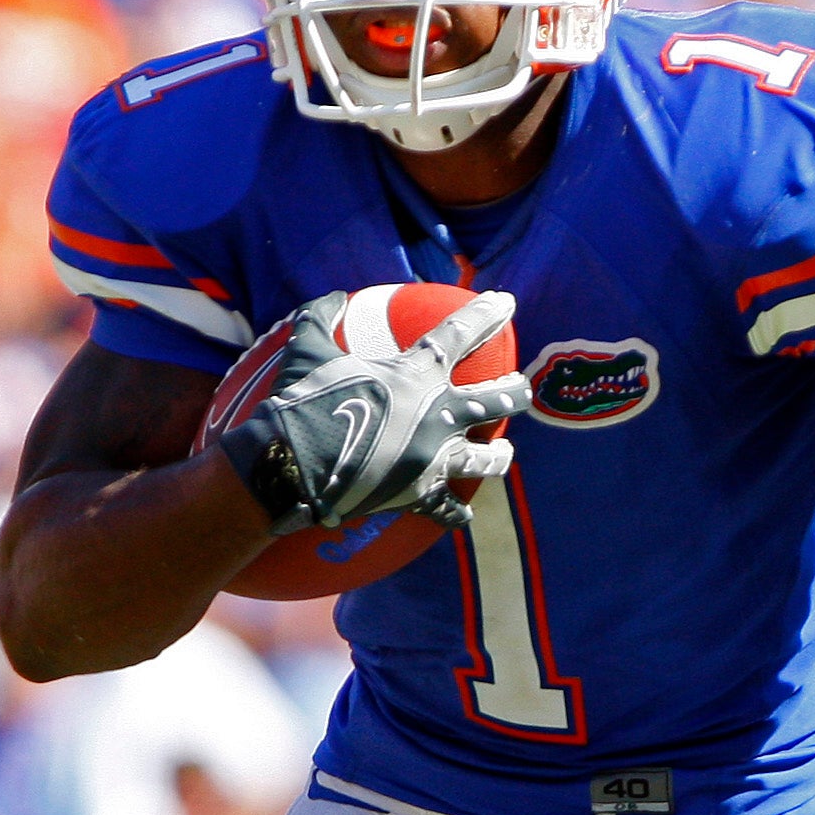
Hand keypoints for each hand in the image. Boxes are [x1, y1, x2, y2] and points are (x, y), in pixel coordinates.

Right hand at [219, 289, 529, 531]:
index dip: (486, 314)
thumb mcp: (308, 348)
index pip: (460, 333)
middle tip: (521, 387)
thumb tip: (331, 296)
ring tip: (504, 453)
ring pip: (485, 459)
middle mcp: (437, 416)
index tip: (506, 303)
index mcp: (416, 375)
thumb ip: (321, 317)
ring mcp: (433, 458)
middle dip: (514, 391)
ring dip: (498, 455)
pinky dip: (454, 514)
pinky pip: (445, 509)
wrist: (292, 464)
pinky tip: (463, 517)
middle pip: (495, 401)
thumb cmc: (303, 401)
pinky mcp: (418, 495)